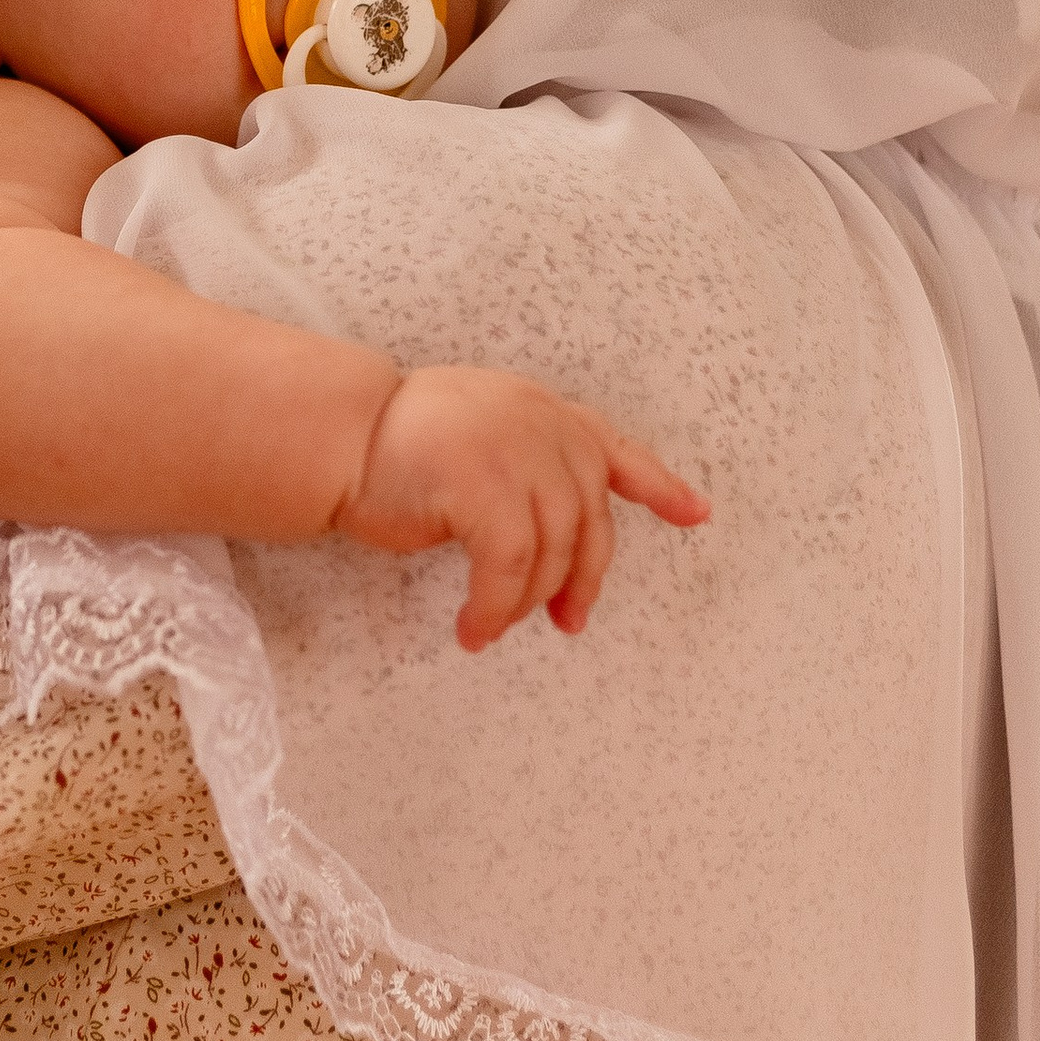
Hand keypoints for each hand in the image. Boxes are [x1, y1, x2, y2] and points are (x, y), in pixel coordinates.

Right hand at [337, 365, 707, 650]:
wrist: (341, 434)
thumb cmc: (398, 447)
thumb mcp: (481, 436)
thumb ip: (528, 462)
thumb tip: (560, 539)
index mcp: (544, 412)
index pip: (616, 448)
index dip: (660, 485)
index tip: (698, 514)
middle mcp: (542, 426)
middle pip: (589, 520)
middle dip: (582, 580)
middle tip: (568, 623)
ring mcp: (518, 451)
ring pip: (553, 551)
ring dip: (527, 602)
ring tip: (493, 627)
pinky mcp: (487, 486)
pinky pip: (510, 569)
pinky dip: (496, 608)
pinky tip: (474, 628)